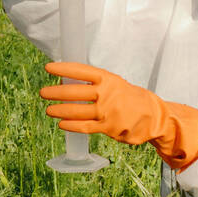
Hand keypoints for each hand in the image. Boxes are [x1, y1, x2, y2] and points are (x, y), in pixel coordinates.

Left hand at [40, 62, 161, 141]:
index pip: (81, 71)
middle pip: (75, 92)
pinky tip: (62, 124)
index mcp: (108, 79)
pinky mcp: (108, 129)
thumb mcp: (117, 84)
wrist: (154, 116)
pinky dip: (72, 126)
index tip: (49, 68)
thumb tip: (72, 83)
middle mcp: (106, 94)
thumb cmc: (131, 98)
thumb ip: (97, 84)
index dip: (64, 68)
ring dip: (60, 110)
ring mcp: (106, 112)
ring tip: (49, 110)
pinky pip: (85, 127)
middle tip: (43, 93)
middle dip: (56, 92)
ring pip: (77, 111)